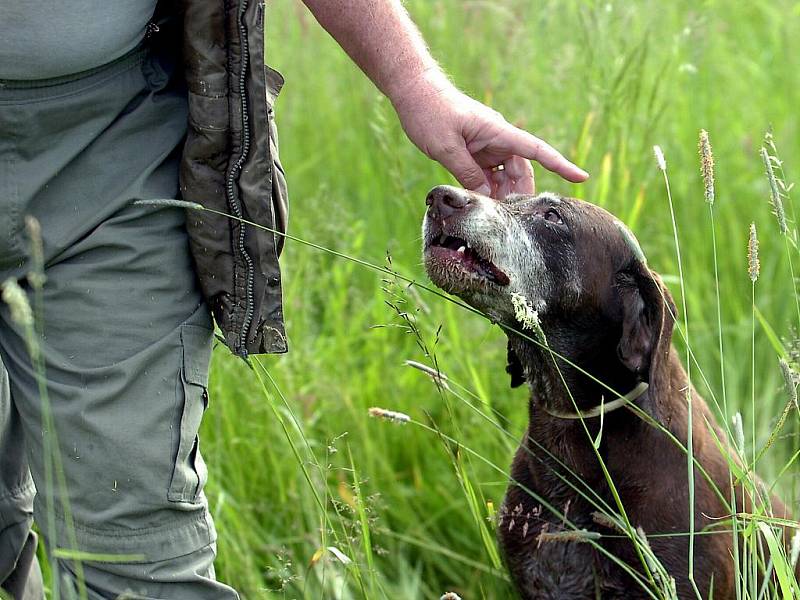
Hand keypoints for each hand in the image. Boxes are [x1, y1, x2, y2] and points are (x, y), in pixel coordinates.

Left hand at [391, 69, 588, 198]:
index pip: (537, 150)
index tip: (582, 177)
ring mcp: (486, 147)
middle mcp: (497, 139)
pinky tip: (480, 205)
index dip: (560, 164)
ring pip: (504, 177)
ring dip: (500, 196)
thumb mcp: (446, 148)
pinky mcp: (474, 153)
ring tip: (492, 216)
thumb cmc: (430, 114)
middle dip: (519, 195)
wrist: (414, 93)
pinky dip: (486, 191)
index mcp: (498, 132)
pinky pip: (488, 176)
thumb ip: (467, 174)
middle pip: (521, 171)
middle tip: (509, 220)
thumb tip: (485, 199)